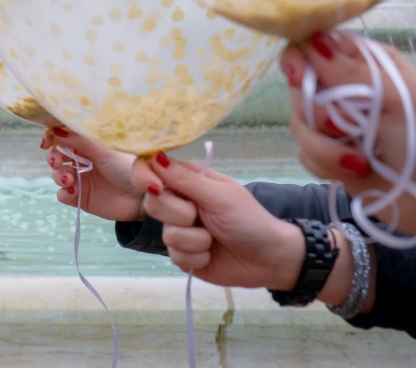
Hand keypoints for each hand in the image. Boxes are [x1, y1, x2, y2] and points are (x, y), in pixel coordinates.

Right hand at [43, 127, 143, 221]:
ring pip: (57, 175)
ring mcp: (80, 179)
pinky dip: (64, 193)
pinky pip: (63, 195)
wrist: (141, 198)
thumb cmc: (128, 168)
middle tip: (56, 162)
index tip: (47, 142)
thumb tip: (56, 130)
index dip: (52, 137)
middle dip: (52, 157)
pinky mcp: (81, 197)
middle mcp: (81, 161)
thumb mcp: (104, 151)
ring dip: (58, 176)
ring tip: (69, 179)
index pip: (62, 137)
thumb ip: (80, 141)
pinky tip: (73, 192)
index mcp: (87, 145)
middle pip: (56, 155)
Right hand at [131, 153, 306, 289]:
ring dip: (194, 240)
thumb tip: (155, 155)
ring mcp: (181, 230)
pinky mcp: (184, 255)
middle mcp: (180, 203)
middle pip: (153, 204)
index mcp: (189, 181)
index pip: (153, 170)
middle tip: (199, 216)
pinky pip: (175, 256)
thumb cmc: (250, 220)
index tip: (154, 187)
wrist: (269, 260)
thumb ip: (185, 179)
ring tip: (213, 239)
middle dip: (178, 214)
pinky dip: (196, 257)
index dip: (146, 177)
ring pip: (166, 234)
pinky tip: (211, 255)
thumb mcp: (219, 196)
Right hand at [283, 32, 415, 234]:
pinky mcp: (327, 155)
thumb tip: (312, 42)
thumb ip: (352, 71)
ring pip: (298, 125)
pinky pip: (304, 154)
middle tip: (352, 128)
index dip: (300, 60)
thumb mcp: (397, 96)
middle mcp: (343, 90)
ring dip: (326, 147)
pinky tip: (355, 170)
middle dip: (319, 112)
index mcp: (362, 64)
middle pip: (298, 88)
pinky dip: (327, 165)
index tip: (301, 78)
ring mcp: (333, 125)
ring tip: (362, 160)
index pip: (311, 46)